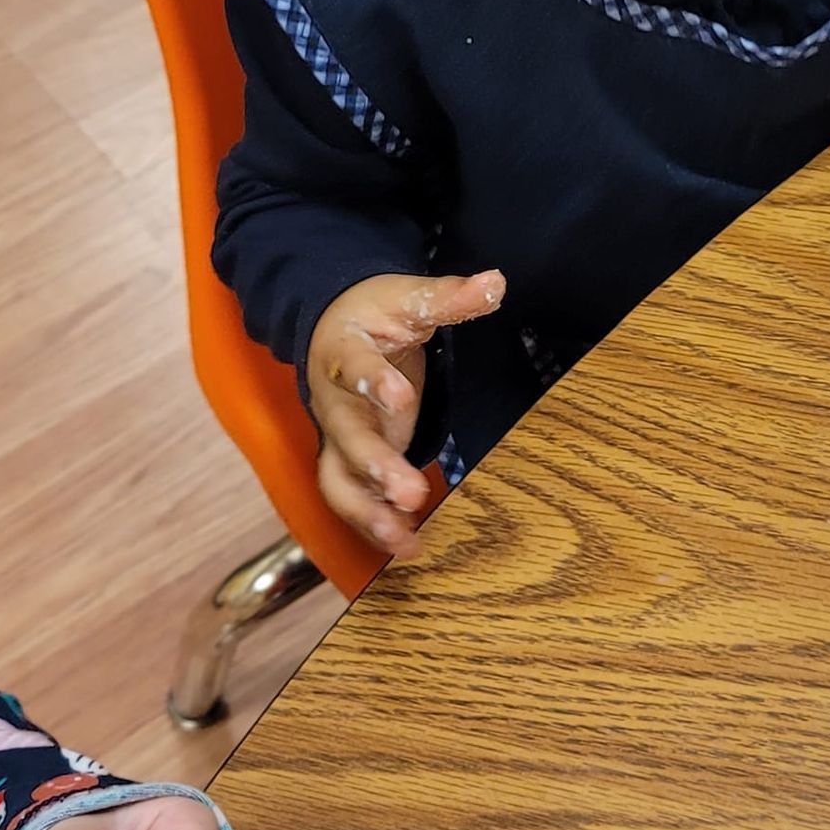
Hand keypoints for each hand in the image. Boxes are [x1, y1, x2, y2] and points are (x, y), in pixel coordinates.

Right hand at [307, 270, 504, 554]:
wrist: (333, 328)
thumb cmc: (374, 314)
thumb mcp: (408, 298)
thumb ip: (449, 297)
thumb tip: (496, 282)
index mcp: (344, 350)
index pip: (353, 365)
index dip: (374, 381)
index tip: (402, 397)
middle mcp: (334, 400)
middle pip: (347, 436)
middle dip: (375, 467)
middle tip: (410, 494)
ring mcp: (339, 436)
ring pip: (339, 479)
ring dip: (368, 513)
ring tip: (404, 541)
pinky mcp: (349, 461)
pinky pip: (353, 497)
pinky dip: (375, 523)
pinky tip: (409, 546)